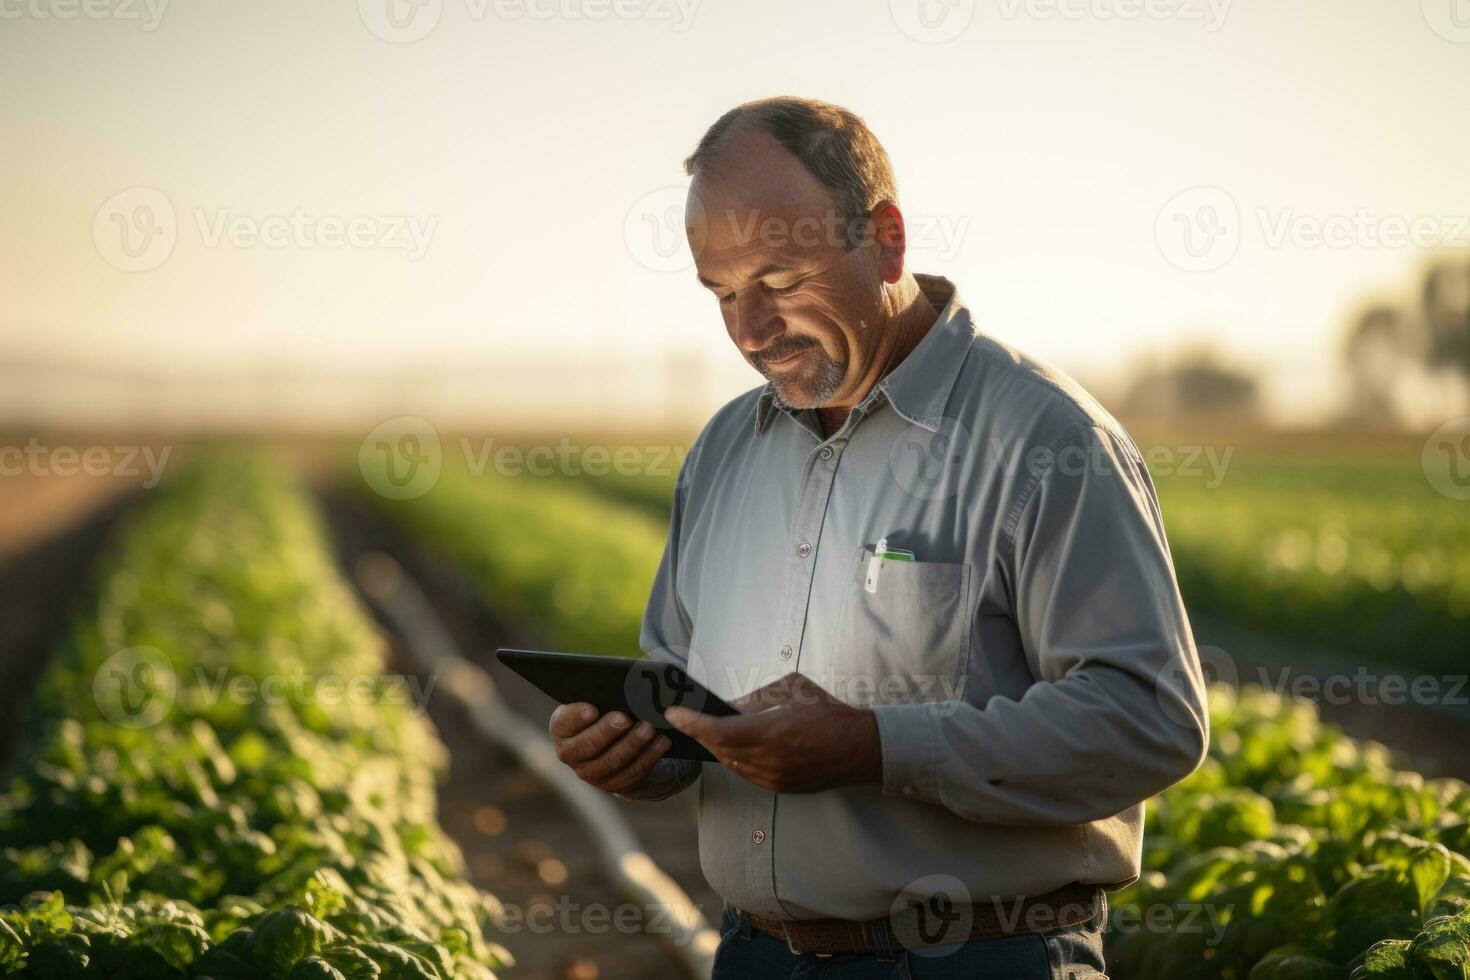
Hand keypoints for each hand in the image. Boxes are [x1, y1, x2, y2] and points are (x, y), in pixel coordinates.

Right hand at [549, 702, 671, 794]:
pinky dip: (649, 756)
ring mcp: (590, 773)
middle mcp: (570, 754)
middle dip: (608, 731)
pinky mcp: (613, 784)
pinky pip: (632, 772)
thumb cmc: (601, 712)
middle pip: (589, 745)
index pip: (564, 722)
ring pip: (613, 760)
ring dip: (633, 744)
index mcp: (561, 729)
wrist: (608, 743)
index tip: (592, 708)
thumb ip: (598, 695)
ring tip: (649, 728)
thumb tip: (615, 685)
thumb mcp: (594, 701)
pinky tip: (661, 742)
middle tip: (625, 718)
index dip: (577, 716)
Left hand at [664, 672, 881, 792]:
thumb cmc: (827, 712)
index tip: (674, 713)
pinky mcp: (779, 787)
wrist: (859, 748)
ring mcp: (773, 777)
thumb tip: (728, 707)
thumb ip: (756, 699)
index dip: (691, 722)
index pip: (717, 731)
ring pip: (730, 763)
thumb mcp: (791, 690)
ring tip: (705, 730)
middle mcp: (768, 759)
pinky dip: (735, 758)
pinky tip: (731, 745)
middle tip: (684, 718)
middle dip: (699, 733)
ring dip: (716, 746)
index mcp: (770, 731)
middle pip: (718, 749)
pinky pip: (746, 773)